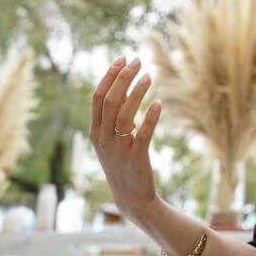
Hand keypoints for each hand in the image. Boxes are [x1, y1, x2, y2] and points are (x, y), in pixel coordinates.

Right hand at [89, 55, 161, 221]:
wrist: (131, 197)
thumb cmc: (123, 162)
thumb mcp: (113, 138)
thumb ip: (115, 114)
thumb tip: (123, 84)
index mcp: (95, 131)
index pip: (98, 97)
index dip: (110, 75)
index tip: (123, 58)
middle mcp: (103, 138)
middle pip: (109, 101)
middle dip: (123, 77)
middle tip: (138, 60)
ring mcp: (118, 149)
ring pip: (124, 114)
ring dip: (137, 92)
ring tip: (149, 76)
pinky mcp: (136, 158)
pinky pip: (143, 134)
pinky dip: (150, 117)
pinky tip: (159, 103)